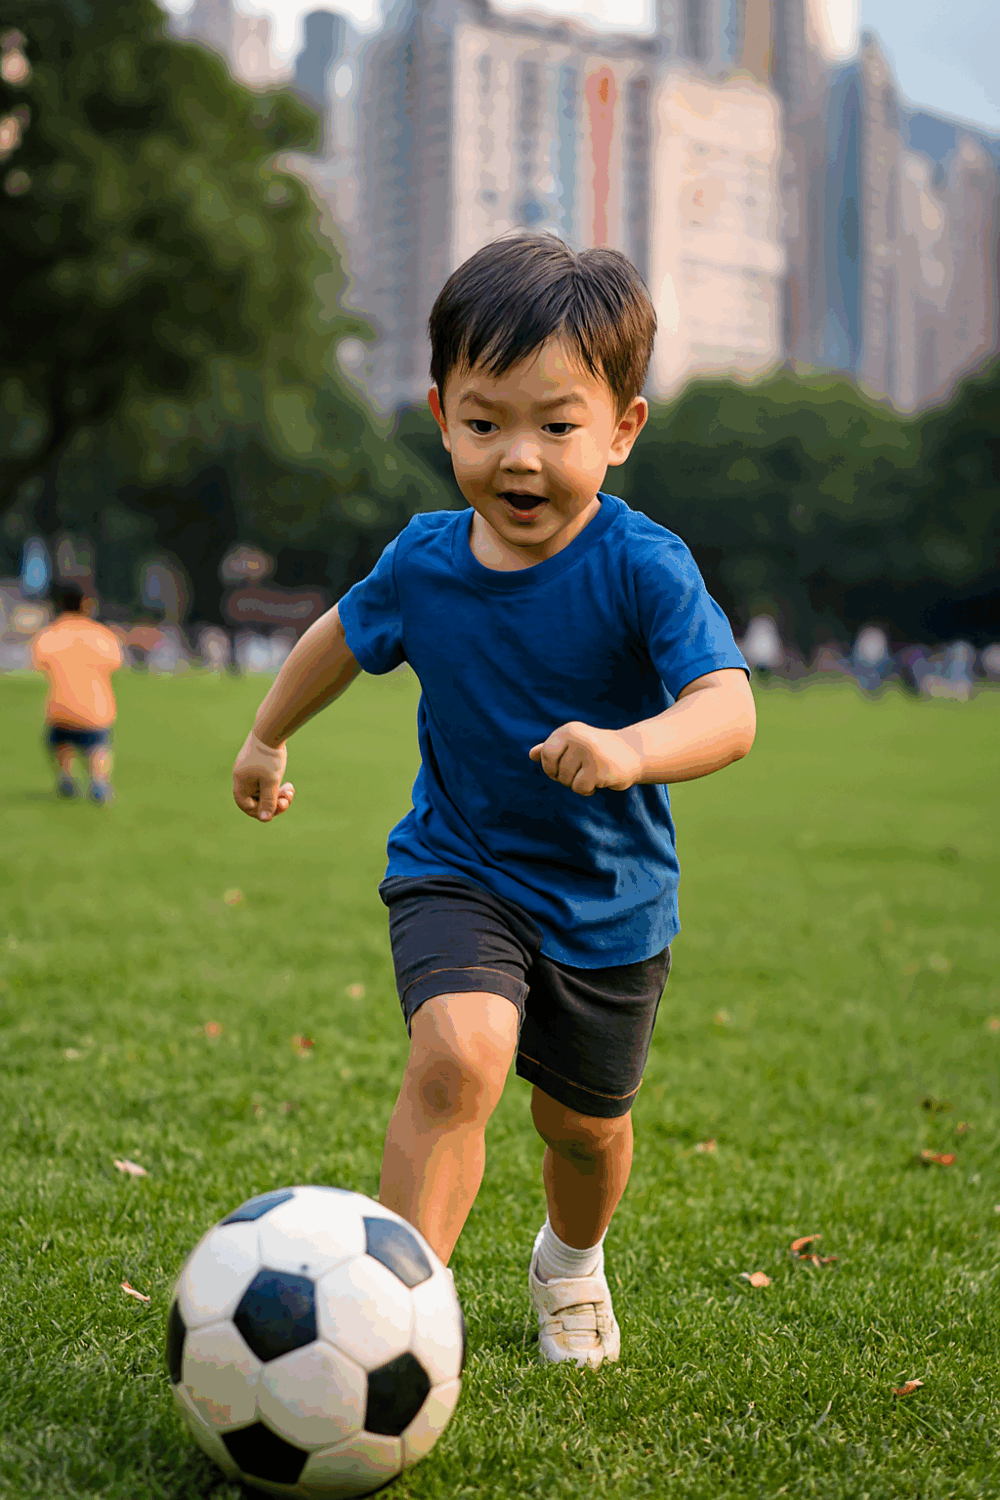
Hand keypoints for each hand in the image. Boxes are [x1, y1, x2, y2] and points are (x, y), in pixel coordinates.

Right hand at [233, 730, 294, 820]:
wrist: (271, 728)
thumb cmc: (270, 757)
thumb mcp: (271, 782)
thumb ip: (268, 801)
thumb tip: (265, 818)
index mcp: (240, 782)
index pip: (246, 805)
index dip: (261, 811)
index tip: (277, 808)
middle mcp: (242, 776)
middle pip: (256, 798)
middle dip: (273, 801)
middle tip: (288, 798)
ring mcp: (249, 768)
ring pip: (262, 789)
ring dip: (277, 794)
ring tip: (290, 790)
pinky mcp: (257, 761)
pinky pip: (265, 780)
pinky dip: (276, 784)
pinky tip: (288, 784)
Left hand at [528, 721, 642, 796]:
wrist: (634, 753)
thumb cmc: (598, 750)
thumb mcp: (575, 745)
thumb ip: (553, 748)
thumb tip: (531, 754)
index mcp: (569, 730)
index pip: (546, 754)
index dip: (549, 767)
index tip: (560, 769)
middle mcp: (578, 738)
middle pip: (555, 771)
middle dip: (565, 778)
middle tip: (581, 772)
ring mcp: (590, 752)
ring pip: (568, 781)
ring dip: (578, 784)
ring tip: (593, 774)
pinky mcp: (599, 769)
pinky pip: (580, 788)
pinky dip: (587, 790)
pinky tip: (599, 782)